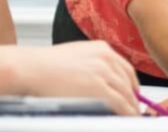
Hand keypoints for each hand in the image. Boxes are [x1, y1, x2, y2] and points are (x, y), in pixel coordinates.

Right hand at [20, 42, 138, 115]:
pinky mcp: (99, 88)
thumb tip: (99, 81)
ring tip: (132, 117)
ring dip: (132, 107)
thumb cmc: (46, 65)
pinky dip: (127, 112)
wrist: (33, 68)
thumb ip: (92, 65)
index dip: (131, 84)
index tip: (133, 93)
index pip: (125, 68)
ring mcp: (104, 72)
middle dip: (133, 96)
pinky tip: (128, 118)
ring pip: (127, 93)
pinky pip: (121, 103)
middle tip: (134, 108)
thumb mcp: (76, 56)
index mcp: (102, 48)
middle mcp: (106, 58)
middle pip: (129, 81)